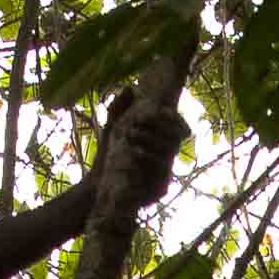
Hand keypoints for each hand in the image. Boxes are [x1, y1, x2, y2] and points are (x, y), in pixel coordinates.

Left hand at [89, 89, 188, 216]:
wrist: (99, 186)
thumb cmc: (108, 155)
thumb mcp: (111, 127)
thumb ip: (118, 106)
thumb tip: (130, 88)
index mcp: (160, 142)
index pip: (179, 128)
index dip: (174, 119)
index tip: (160, 110)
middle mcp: (166, 158)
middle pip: (173, 139)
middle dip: (155, 128)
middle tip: (135, 122)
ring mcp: (164, 174)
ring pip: (168, 155)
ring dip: (150, 141)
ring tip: (129, 134)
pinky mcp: (159, 190)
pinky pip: (161, 174)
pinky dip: (147, 161)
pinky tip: (133, 153)